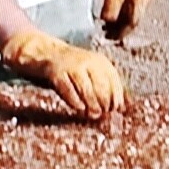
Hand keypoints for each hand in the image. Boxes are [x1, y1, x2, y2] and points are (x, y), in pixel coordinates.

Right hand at [1, 30, 125, 116]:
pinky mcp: (57, 73)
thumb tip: (123, 108)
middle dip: (104, 103)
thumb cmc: (73, 69)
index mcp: (99, 61)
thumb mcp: (92, 72)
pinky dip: (75, 101)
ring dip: (92, 104)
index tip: (116, 110)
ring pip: (86, 89)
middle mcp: (88, 61)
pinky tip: (79, 109)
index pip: (114, 80)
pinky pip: (68, 90)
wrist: (46, 53)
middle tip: (103, 114)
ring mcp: (71, 66)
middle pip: (101, 85)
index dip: (117, 97)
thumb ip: (106, 86)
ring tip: (93, 114)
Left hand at [100, 0, 150, 40]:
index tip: (111, 37)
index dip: (121, 32)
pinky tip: (114, 10)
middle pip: (133, 19)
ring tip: (109, 25)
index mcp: (139, 2)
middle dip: (121, 28)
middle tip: (108, 34)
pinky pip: (130, 5)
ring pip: (132, 12)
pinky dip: (122, 11)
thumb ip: (111, 7)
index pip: (132, 23)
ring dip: (121, 20)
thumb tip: (107, 22)